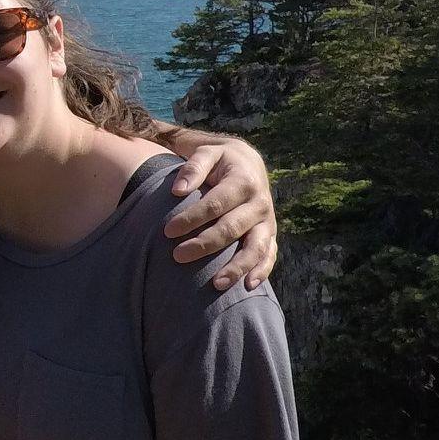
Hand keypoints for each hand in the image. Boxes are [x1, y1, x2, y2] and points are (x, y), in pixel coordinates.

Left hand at [161, 138, 276, 291]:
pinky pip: (269, 255)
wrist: (248, 163)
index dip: (192, 218)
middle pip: (232, 228)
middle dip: (205, 244)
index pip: (215, 203)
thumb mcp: (206, 152)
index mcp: (243, 180)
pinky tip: (248, 286)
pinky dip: (262, 271)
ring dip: (236, 267)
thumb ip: (192, 167)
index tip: (167, 230)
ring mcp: (267, 221)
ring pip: (255, 247)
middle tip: (177, 256)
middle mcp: (259, 202)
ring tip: (216, 284)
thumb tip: (177, 190)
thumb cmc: (219, 160)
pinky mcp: (270, 234)